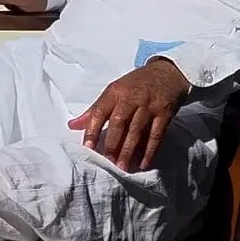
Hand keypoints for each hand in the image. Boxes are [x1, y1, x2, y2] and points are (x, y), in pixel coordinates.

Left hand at [68, 58, 188, 171]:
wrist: (167, 73)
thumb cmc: (136, 85)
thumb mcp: (114, 91)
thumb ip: (94, 110)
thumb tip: (72, 126)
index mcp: (115, 91)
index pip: (100, 111)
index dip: (92, 130)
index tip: (87, 147)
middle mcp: (132, 97)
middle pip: (119, 122)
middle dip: (112, 144)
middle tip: (107, 162)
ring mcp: (149, 105)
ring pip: (137, 130)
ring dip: (129, 150)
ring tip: (122, 167)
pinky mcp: (164, 113)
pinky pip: (156, 135)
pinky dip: (149, 150)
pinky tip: (143, 163)